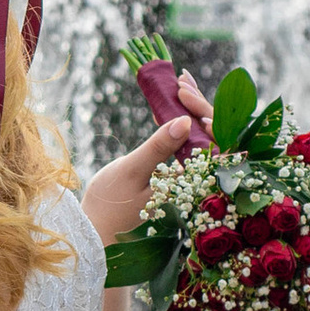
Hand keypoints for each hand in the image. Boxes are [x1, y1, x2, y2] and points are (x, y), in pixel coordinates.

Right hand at [83, 78, 209, 247]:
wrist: (94, 230)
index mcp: (192, 183)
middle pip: (211, 137)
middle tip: (180, 80)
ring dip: (190, 109)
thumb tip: (185, 121)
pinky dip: (180, 122)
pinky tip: (173, 103)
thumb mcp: (133, 172)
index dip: (204, 112)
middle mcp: (196, 181)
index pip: (215, 143)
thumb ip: (159, 147)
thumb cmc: (110, 206)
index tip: (183, 93)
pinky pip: (186, 144)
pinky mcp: (175, 175)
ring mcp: (186, 178)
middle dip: (197, 104)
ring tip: (179, 82)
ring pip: (199, 138)